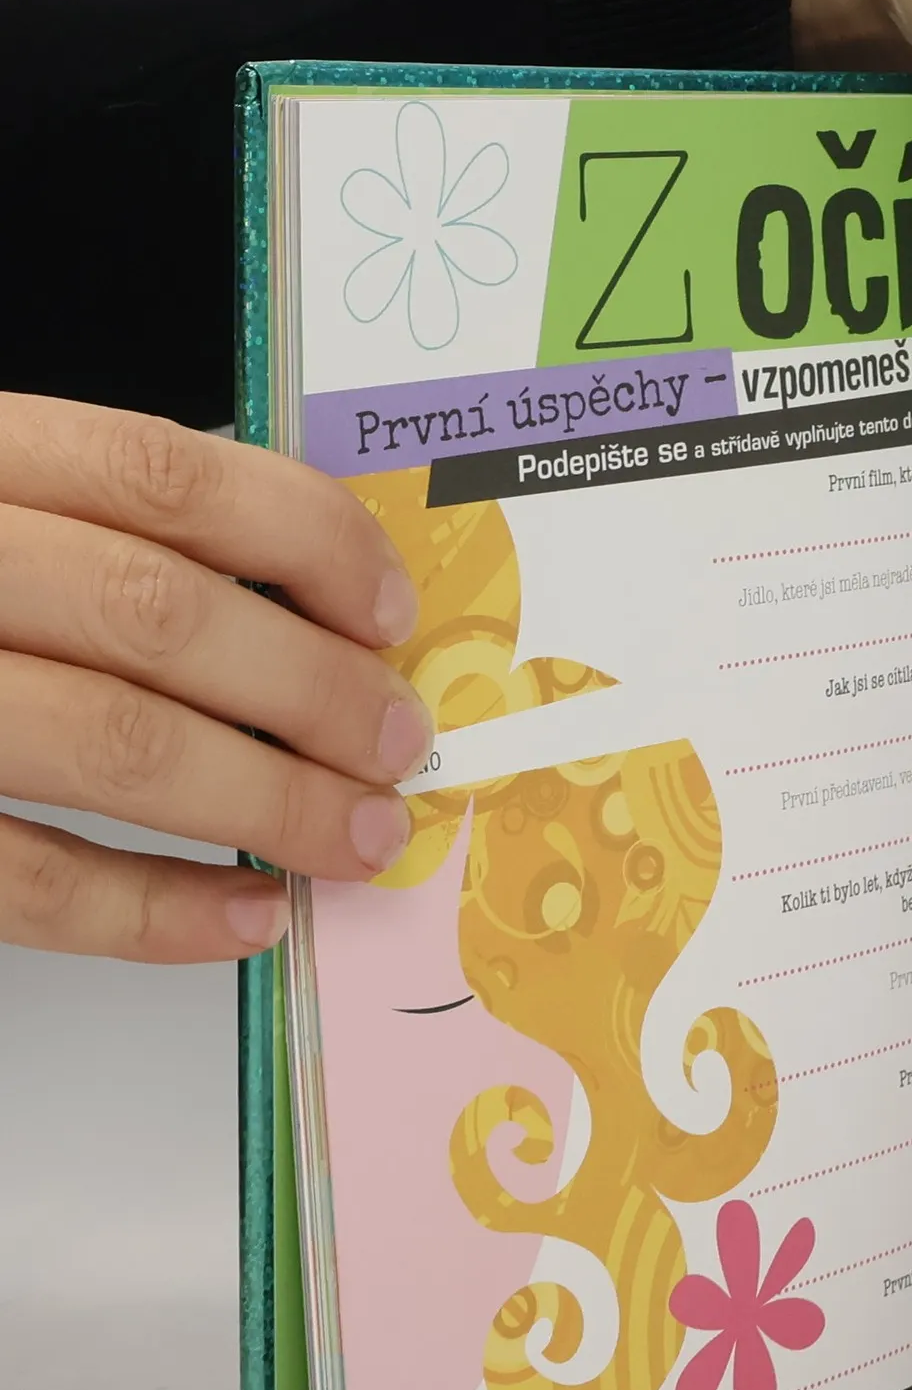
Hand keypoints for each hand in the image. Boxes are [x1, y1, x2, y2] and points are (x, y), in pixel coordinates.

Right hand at [0, 395, 433, 961]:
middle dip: (311, 691)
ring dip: (265, 803)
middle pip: (155, 614)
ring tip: (356, 838)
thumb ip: (103, 537)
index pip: (163, 471)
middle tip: (397, 745)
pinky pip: (25, 880)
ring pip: (108, 744)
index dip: (307, 541)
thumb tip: (313, 618)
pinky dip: (154, 911)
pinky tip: (244, 917)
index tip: (387, 611)